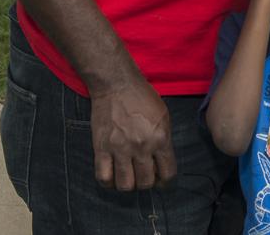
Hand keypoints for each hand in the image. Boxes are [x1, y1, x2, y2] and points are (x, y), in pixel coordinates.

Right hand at [89, 75, 176, 190]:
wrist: (117, 84)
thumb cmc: (142, 97)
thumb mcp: (163, 117)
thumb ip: (164, 141)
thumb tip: (161, 163)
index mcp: (160, 139)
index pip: (168, 174)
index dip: (165, 181)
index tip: (161, 179)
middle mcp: (142, 147)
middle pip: (146, 183)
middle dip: (146, 183)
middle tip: (143, 175)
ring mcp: (120, 149)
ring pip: (126, 185)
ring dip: (128, 185)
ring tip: (128, 175)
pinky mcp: (101, 148)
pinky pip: (103, 177)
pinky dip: (108, 182)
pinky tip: (112, 175)